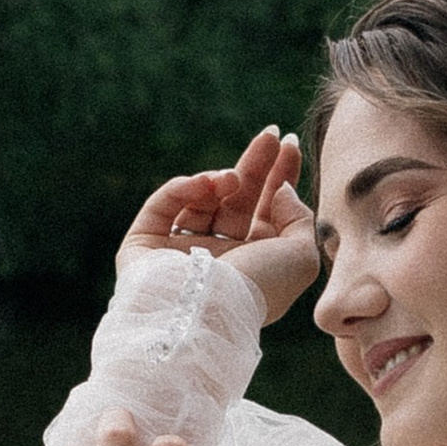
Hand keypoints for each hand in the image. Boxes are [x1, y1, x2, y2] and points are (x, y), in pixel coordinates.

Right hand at [116, 125, 318, 323]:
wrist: (202, 311)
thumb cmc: (255, 288)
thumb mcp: (300, 255)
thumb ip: (300, 217)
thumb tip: (282, 190)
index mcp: (255, 264)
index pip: (268, 212)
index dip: (280, 177)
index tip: (289, 143)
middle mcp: (220, 259)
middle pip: (239, 200)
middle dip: (256, 165)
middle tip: (270, 134)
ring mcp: (181, 252)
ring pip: (202, 200)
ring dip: (220, 179)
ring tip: (231, 178)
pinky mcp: (146, 246)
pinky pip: (163, 205)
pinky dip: (184, 188)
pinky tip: (206, 184)